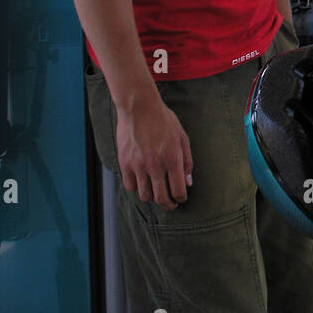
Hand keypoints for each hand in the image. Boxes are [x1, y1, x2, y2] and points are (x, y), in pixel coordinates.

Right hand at [115, 93, 192, 210]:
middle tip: (171, 204)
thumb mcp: (182, 137)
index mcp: (173, 159)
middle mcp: (155, 166)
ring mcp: (138, 165)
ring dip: (152, 197)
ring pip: (144, 195)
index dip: (181, 199)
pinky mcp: (125, 163)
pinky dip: (137, 188)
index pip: (178, 191)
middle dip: (168, 205)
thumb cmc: (164, 120)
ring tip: (156, 192)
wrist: (140, 107)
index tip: (181, 198)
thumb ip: (187, 161)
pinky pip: (130, 186)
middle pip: (161, 198)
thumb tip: (188, 183)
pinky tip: (142, 182)